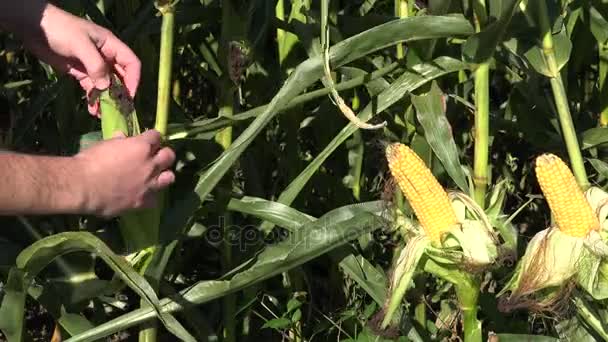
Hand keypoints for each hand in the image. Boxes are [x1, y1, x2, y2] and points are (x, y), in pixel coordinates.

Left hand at [20, 3, 140, 115]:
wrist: (34, 27)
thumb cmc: (61, 30)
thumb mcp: (80, 45)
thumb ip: (96, 66)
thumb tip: (106, 87)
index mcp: (111, 46)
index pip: (131, 63)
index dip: (133, 79)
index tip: (128, 96)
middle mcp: (105, 56)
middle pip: (120, 77)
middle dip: (120, 93)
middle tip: (118, 110)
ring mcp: (92, 65)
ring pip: (106, 85)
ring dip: (106, 99)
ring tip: (103, 113)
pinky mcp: (80, 72)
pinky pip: (91, 88)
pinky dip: (93, 99)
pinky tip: (92, 109)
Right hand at [74, 130, 174, 217]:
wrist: (82, 186)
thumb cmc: (90, 161)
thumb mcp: (105, 144)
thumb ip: (119, 141)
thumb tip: (122, 137)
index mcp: (141, 146)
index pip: (157, 136)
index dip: (152, 138)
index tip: (148, 140)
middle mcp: (150, 164)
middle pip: (169, 156)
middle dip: (164, 154)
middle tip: (154, 157)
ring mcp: (149, 184)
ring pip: (169, 177)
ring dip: (163, 175)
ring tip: (154, 176)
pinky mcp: (143, 201)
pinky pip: (155, 198)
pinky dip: (150, 196)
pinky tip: (142, 195)